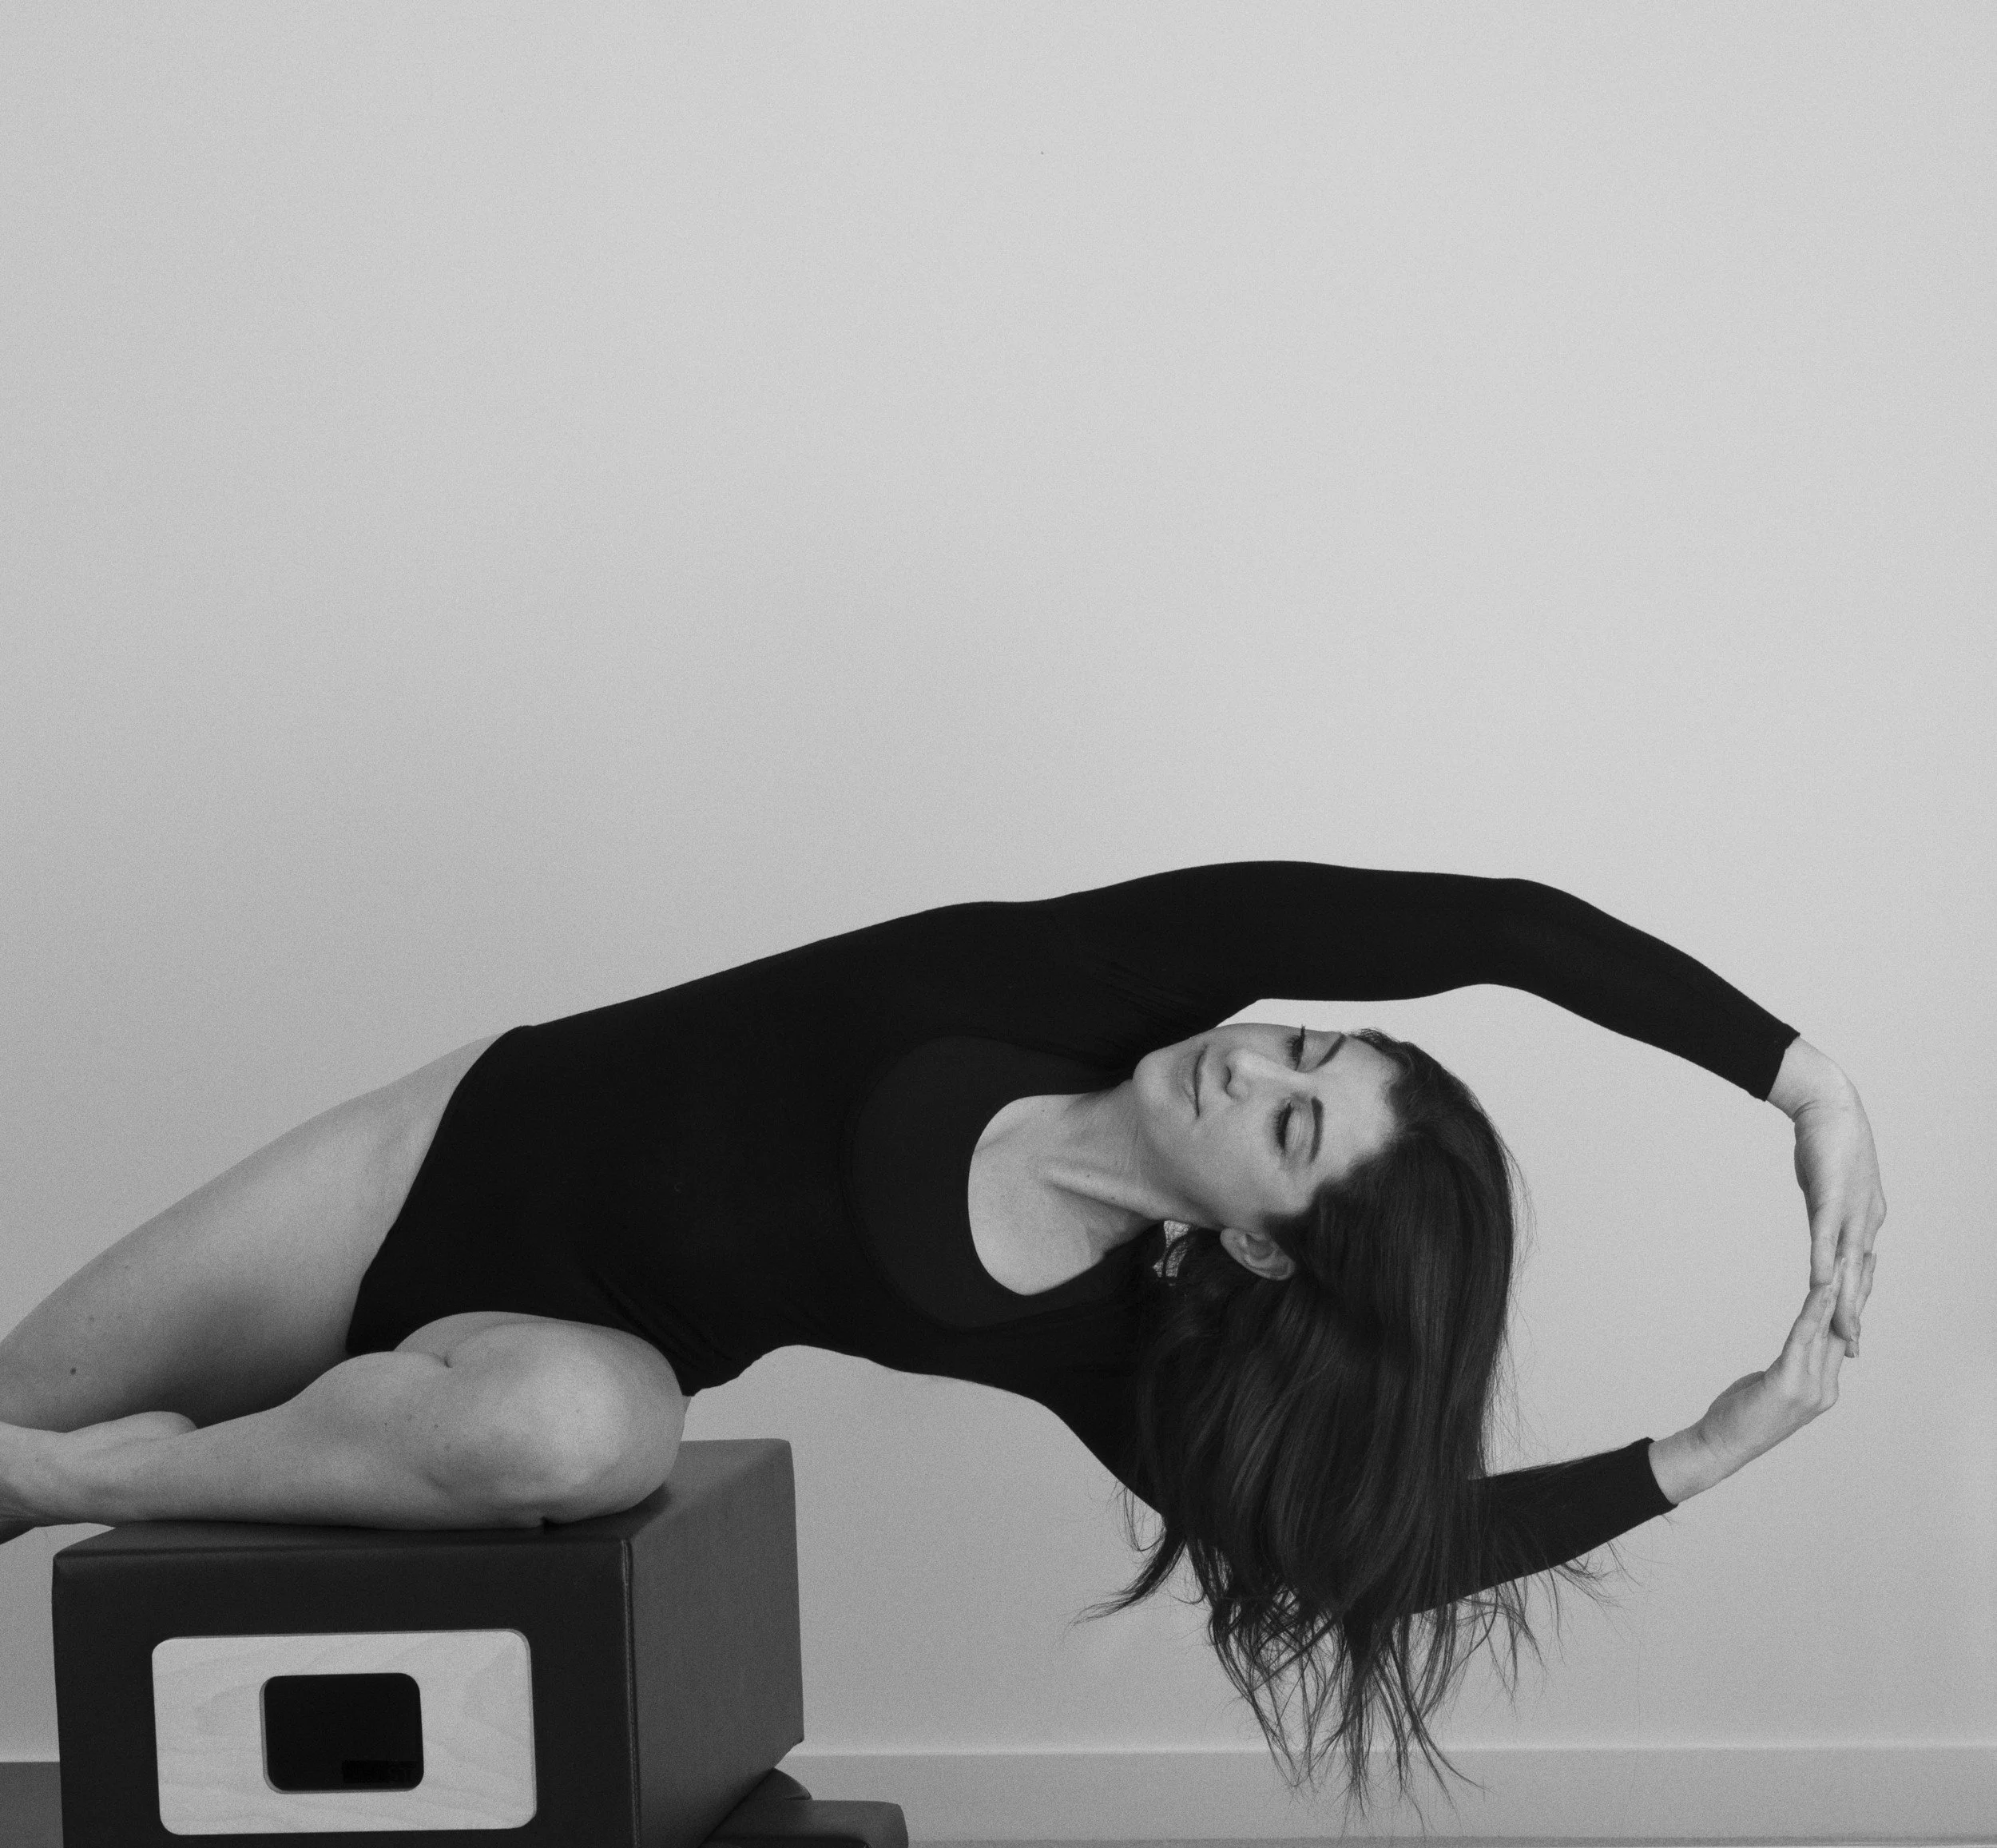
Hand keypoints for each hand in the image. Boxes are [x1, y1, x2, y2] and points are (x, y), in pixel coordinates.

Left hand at [1692, 1275, 1848, 1484]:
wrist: (1721, 1446)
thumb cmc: (1743, 1415)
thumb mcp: (1775, 1386)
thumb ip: (1796, 1367)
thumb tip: (1803, 1345)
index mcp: (1824, 1388)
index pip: (1843, 1338)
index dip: (1854, 1304)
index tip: (1862, 1272)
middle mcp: (1824, 1389)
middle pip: (1843, 1329)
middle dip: (1855, 1290)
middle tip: (1866, 1254)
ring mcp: (1811, 1390)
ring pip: (1827, 1330)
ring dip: (1838, 1293)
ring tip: (1847, 1260)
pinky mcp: (1789, 1384)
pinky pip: (1803, 1339)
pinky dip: (1814, 1311)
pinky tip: (1822, 1287)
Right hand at [1790, 1087, 1885, 1351]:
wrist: (1829, 1105)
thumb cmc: (1827, 1138)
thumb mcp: (1827, 1182)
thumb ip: (1826, 1206)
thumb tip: (1821, 1219)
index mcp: (1865, 1216)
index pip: (1860, 1269)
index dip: (1856, 1301)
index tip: (1850, 1330)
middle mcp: (1866, 1219)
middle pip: (1859, 1277)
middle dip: (1855, 1316)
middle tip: (1852, 1350)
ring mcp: (1850, 1210)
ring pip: (1848, 1265)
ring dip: (1846, 1302)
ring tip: (1843, 1334)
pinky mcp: (1831, 1198)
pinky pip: (1825, 1238)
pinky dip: (1823, 1263)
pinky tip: (1820, 1286)